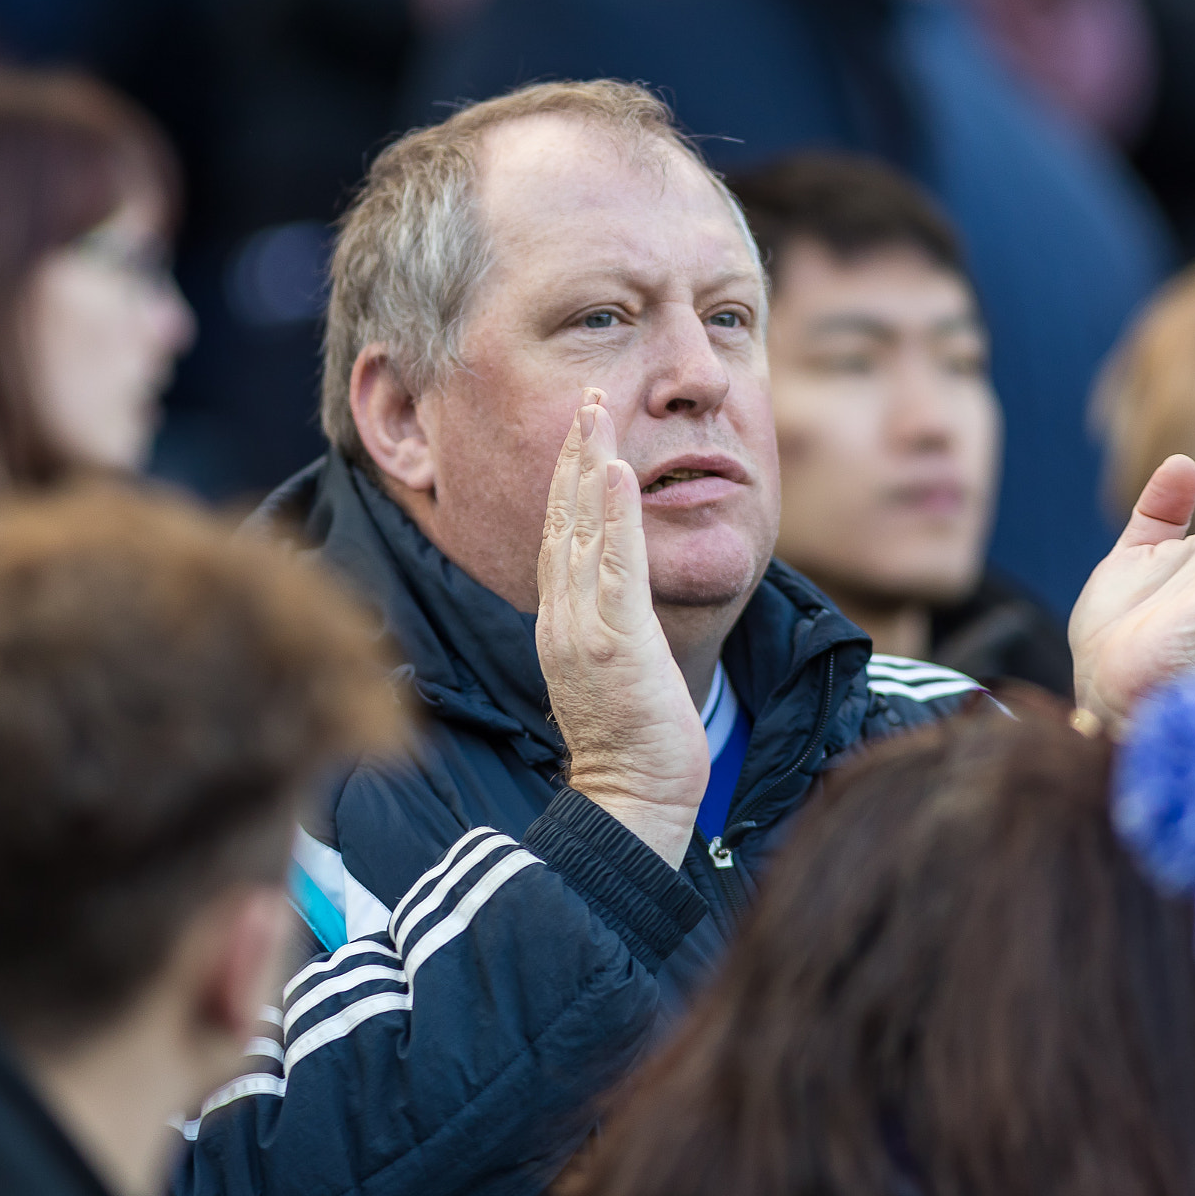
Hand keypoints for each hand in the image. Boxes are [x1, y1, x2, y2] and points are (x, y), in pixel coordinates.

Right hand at [537, 389, 708, 865]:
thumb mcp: (614, 669)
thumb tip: (619, 591)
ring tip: (597, 412)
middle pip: (563, 519)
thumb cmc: (634, 741)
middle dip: (574, 453)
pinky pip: (614, 568)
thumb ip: (608, 624)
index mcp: (561, 621)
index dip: (567, 479)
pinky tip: (616, 473)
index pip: (560, 534)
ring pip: (582, 532)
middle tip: (587, 396)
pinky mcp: (616, 644)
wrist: (632, 800)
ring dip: (589, 466)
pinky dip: (614, 517)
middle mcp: (562, 617)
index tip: (582, 429)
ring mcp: (583, 628)